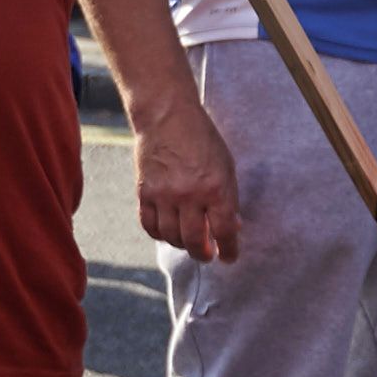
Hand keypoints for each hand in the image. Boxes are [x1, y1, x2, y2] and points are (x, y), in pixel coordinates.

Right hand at [134, 98, 242, 266]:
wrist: (167, 118)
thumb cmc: (202, 140)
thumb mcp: (227, 166)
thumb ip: (229, 198)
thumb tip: (232, 228)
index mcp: (215, 188)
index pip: (224, 231)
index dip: (228, 250)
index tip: (229, 258)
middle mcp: (189, 195)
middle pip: (194, 241)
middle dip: (203, 254)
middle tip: (208, 255)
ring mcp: (163, 195)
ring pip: (170, 237)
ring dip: (181, 245)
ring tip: (189, 242)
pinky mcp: (144, 193)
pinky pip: (149, 226)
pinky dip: (159, 235)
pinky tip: (168, 232)